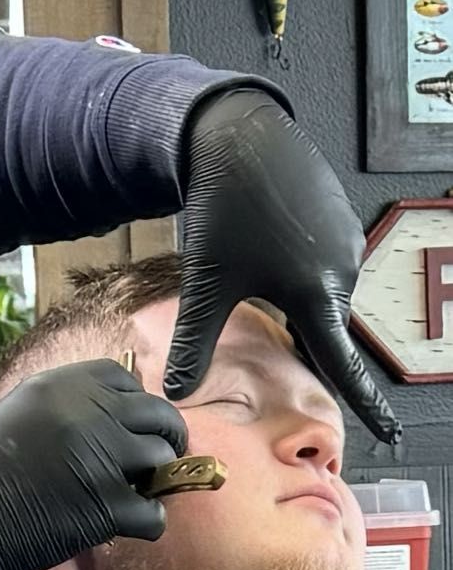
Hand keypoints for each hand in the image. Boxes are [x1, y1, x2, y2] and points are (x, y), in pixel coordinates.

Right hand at [0, 358, 186, 569]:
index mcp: (62, 385)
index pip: (125, 378)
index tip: (130, 423)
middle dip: (164, 437)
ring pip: (163, 460)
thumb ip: (64, 405)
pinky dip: (147, 522)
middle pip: (158, 414)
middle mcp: (89, 413)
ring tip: (132, 492)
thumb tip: (111, 414)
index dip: (135, 402)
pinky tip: (125, 524)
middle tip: (151, 460)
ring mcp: (102, 458)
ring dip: (154, 479)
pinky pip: (156, 513)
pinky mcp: (108, 506)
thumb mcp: (19, 410)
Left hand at [173, 88, 399, 443]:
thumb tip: (180, 392)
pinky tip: (264, 229)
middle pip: (319, 319)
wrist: (238, 136)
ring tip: (250, 250)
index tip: (389, 433)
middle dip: (293, 319)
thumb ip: (196, 342)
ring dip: (288, 282)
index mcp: (317, 296)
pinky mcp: (337, 212)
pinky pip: (317, 249)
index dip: (365, 404)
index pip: (344, 366)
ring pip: (316, 282)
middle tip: (256, 290)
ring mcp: (345, 238)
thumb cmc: (224, 209)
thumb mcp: (206, 283)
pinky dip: (293, 252)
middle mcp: (343, 269)